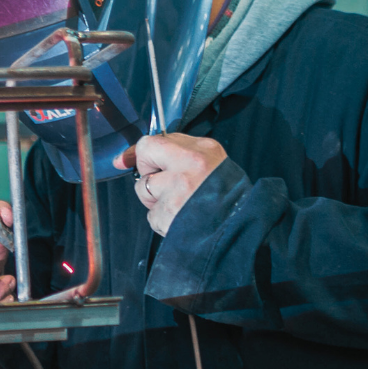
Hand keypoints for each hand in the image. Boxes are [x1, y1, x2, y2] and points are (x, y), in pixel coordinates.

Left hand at [113, 134, 227, 235]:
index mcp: (202, 149)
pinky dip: (162, 220)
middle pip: (145, 156)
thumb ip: (177, 153)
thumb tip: (128, 157)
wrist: (239, 227)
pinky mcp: (169, 214)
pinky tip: (180, 219)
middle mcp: (190, 164)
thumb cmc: (225, 196)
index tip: (136, 161)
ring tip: (179, 205)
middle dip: (148, 173)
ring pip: (143, 188)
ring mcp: (178, 190)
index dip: (145, 154)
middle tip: (166, 185)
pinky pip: (152, 215)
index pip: (155, 141)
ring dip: (155, 200)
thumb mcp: (211, 162)